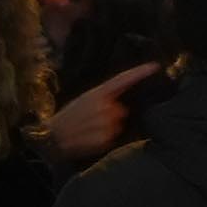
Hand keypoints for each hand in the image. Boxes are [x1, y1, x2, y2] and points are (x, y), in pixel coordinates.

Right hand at [44, 62, 165, 162]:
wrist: (51, 137)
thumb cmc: (68, 117)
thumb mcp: (84, 100)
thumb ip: (104, 97)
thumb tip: (121, 103)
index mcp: (97, 93)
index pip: (122, 79)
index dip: (140, 73)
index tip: (156, 67)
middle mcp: (103, 106)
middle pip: (122, 109)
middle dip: (112, 115)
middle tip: (92, 120)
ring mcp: (104, 123)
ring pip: (117, 124)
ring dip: (107, 128)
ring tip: (88, 129)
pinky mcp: (104, 139)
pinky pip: (111, 138)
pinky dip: (103, 139)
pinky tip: (89, 138)